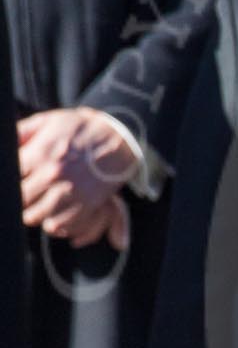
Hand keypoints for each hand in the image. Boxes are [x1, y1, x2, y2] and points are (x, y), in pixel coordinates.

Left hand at [18, 108, 137, 241]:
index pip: (11, 178)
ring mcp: (70, 192)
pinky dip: (53, 222)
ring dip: (33, 213)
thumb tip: (4, 146)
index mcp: (40, 154)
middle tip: (24, 192)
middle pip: (21, 200)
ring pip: (37, 217)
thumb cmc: (78, 129)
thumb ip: (21, 133)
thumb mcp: (47, 122)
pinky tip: (53, 212)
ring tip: (36, 205)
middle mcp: (53, 175)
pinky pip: (60, 225)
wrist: (117, 138)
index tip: (16, 179)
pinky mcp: (86, 205)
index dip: (9, 181)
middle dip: (20, 198)